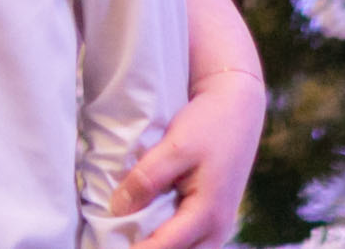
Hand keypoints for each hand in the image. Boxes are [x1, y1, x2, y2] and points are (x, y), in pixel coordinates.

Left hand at [108, 69, 263, 248]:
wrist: (237, 110)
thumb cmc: (208, 125)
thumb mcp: (175, 147)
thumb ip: (148, 178)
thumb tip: (119, 208)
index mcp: (208, 214)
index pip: (165, 247)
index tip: (107, 246)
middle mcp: (217, 229)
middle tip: (110, 241)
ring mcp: (218, 226)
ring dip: (157, 247)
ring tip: (122, 238)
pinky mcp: (213, 218)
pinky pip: (189, 241)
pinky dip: (167, 241)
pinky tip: (141, 231)